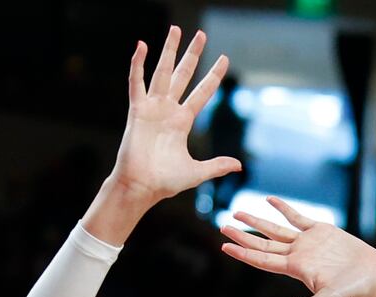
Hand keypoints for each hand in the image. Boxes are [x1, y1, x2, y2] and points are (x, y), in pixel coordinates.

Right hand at [109, 27, 238, 206]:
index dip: (213, 76)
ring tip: (176, 30)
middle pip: (183, 75)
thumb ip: (216, 165)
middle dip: (192, 55)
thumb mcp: (196, 172)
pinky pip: (137, 83)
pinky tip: (142, 47)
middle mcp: (168, 110)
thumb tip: (238, 165)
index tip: (224, 59)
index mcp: (182, 122)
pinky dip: (138, 65)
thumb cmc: (164, 182)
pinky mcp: (137, 110)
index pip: (202, 92)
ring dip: (168, 51)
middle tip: (201, 35)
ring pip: (162, 72)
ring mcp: (152, 108)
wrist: (141, 187)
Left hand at [220, 198, 375, 296]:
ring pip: (276, 229)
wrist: (370, 278)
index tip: (224, 246)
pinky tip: (270, 200)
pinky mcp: (320, 231)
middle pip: (263, 244)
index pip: (262, 259)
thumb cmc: (349, 292)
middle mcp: (297, 254)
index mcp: (295, 268)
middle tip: (222, 226)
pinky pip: (297, 216)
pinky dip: (283, 208)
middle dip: (243, 235)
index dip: (243, 252)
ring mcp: (307, 242)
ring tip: (238, 212)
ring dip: (257, 221)